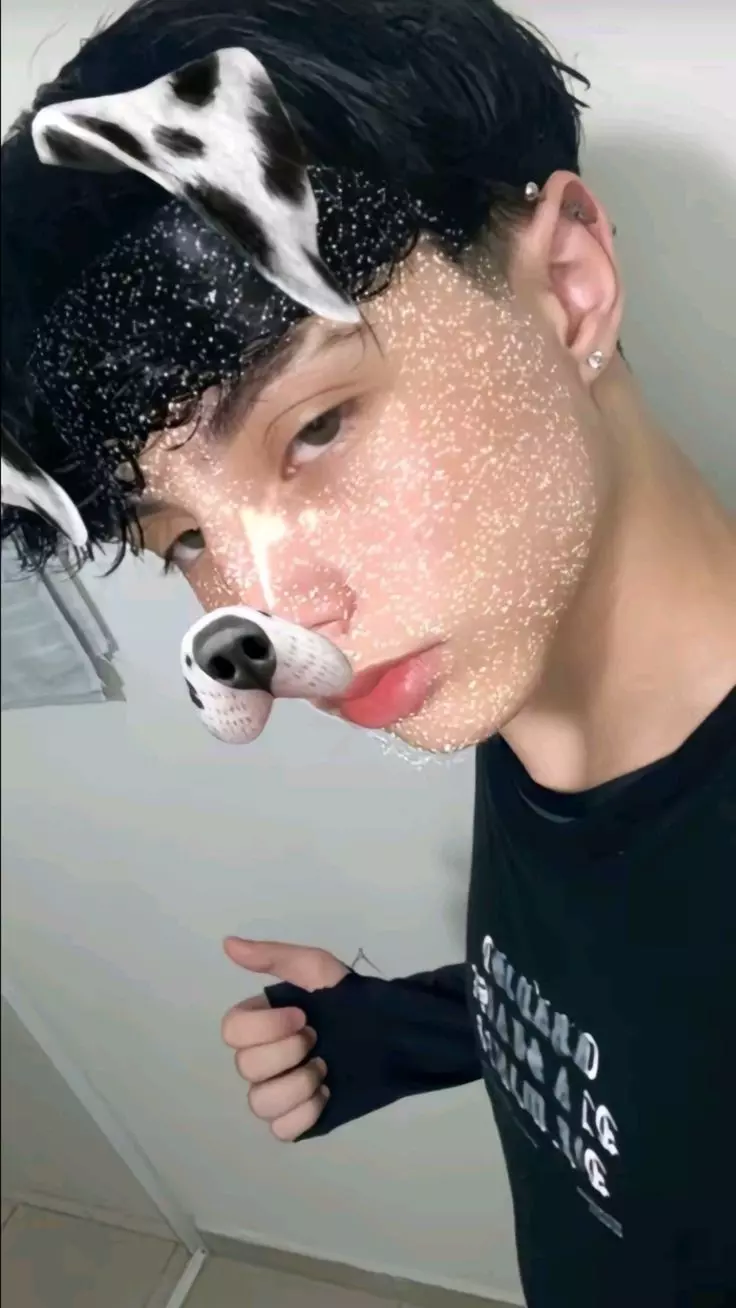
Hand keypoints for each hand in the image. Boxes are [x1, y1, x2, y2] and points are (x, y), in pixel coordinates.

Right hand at [222, 937, 348, 1141]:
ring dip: (297, 1084)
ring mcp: (279, 1092)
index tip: (303, 1016)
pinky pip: (282, 1130)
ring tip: (324, 1070)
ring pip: (260, 1103)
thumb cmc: (352, 998)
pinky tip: (326, 1094)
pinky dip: (304, 1114)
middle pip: (246, 1067)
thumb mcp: (316, 968)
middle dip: (289, 1052)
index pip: (232, 1030)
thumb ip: (273, 957)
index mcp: (260, 1022)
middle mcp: (262, 1058)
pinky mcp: (300, 1119)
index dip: (267, 1026)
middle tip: (318, 1040)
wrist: (396, 1032)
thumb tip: (227, 943)